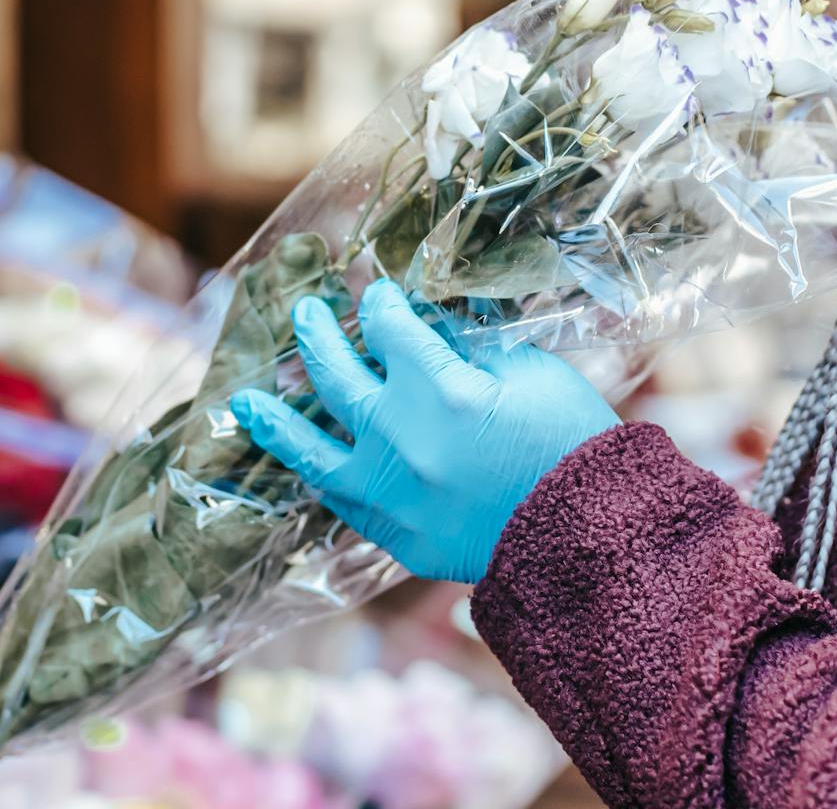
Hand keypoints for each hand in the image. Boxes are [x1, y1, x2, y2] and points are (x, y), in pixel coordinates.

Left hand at [231, 279, 619, 583]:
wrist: (591, 541)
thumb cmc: (574, 445)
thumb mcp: (532, 373)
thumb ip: (474, 350)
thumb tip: (436, 332)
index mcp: (440, 389)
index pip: (390, 329)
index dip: (383, 305)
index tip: (380, 296)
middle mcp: (400, 439)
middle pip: (337, 374)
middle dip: (319, 335)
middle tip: (306, 312)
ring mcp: (390, 493)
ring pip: (310, 449)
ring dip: (276, 419)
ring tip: (245, 400)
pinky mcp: (395, 536)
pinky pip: (340, 500)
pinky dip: (319, 474)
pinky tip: (303, 460)